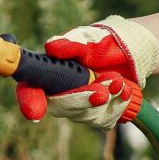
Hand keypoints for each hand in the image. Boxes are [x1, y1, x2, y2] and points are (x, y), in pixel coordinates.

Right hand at [16, 16, 158, 130]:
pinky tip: (125, 90)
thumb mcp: (90, 39)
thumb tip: (52, 47)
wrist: (129, 54)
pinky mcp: (97, 116)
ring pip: (87, 115)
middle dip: (84, 100)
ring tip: (120, 82)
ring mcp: (78, 108)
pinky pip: (104, 120)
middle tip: (102, 92)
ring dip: (107, 100)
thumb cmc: (102, 43)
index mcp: (49, 73)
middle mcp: (59, 94)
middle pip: (62, 107)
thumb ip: (72, 44)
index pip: (30, 90)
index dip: (29, 102)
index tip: (34, 113)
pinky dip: (118, 104)